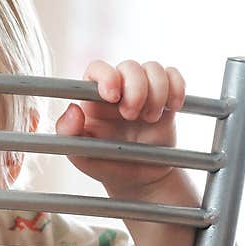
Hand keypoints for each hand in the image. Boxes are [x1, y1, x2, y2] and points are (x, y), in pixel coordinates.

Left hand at [55, 60, 185, 196]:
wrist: (137, 179)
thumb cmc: (105, 163)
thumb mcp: (80, 155)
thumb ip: (68, 133)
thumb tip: (73, 108)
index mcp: (94, 98)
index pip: (97, 69)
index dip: (106, 76)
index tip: (112, 96)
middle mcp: (118, 90)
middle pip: (129, 66)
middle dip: (135, 89)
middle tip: (131, 115)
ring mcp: (143, 91)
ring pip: (152, 68)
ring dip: (156, 91)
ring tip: (150, 118)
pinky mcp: (165, 97)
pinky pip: (173, 75)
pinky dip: (176, 87)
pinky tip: (172, 107)